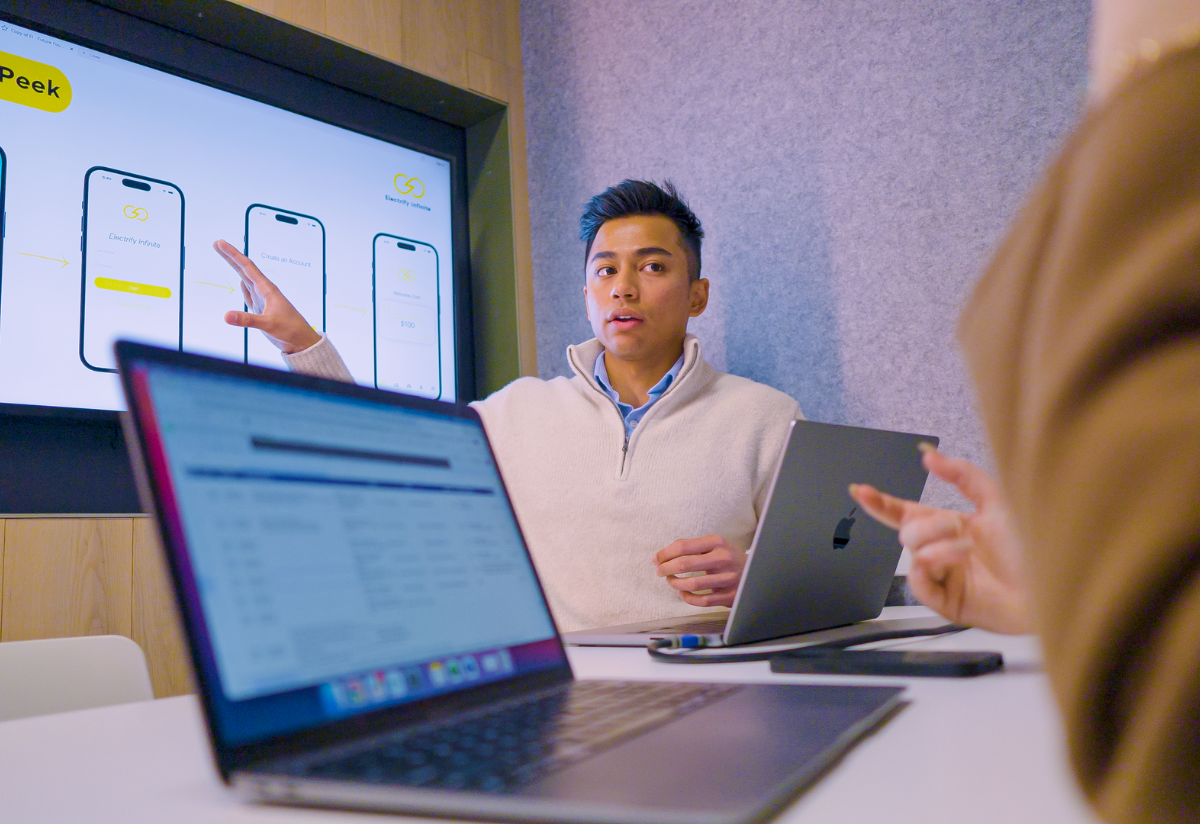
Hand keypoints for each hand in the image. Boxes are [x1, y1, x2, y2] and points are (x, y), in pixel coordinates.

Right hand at [215, 239, 320, 353]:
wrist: (301, 341)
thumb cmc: (291, 330)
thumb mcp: (268, 324)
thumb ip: (247, 320)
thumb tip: (227, 316)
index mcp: (267, 289)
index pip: (247, 267)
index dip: (233, 254)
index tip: (221, 243)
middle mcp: (264, 291)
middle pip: (244, 269)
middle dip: (230, 256)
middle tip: (217, 244)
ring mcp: (263, 300)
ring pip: (246, 280)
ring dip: (235, 268)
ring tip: (226, 258)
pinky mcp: (262, 310)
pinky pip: (250, 294)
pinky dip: (244, 287)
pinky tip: (242, 284)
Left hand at [653, 535, 746, 607]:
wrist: (755, 572)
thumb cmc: (726, 558)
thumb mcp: (713, 545)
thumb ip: (689, 548)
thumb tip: (659, 557)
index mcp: (717, 542)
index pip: (682, 546)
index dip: (665, 554)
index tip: (656, 559)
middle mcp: (723, 558)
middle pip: (684, 564)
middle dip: (666, 568)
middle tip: (660, 571)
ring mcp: (728, 578)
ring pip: (692, 584)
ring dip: (675, 583)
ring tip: (670, 581)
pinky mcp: (730, 595)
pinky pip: (702, 600)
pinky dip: (688, 598)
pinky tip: (683, 593)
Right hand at [849, 446, 1030, 634]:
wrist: (1054, 587)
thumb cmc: (1035, 548)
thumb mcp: (999, 501)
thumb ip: (962, 474)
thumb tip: (929, 454)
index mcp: (952, 526)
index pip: (905, 513)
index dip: (881, 502)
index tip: (859, 490)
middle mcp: (944, 551)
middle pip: (907, 531)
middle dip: (928, 524)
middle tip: (956, 527)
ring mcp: (945, 577)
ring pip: (913, 554)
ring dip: (939, 545)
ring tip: (968, 549)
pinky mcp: (946, 603)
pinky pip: (919, 582)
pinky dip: (936, 566)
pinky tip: (959, 562)